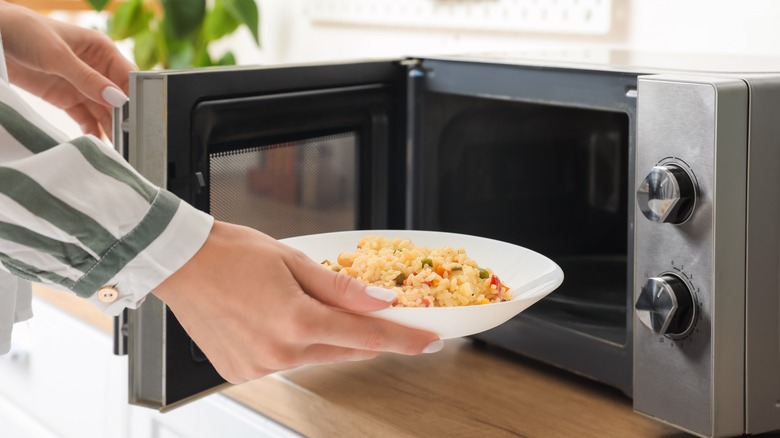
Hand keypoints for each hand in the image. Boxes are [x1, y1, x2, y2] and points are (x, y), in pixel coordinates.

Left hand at [0, 2, 136, 136]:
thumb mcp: (57, 55)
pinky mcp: (66, 98)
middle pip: (118, 99)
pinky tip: (98, 144)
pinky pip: (85, 118)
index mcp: (102, 50)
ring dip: (110, 129)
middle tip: (130, 141)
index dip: (135, 99)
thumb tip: (118, 100)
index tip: (138, 120)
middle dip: (124, 119)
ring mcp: (81, 85)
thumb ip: (88, 79)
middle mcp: (97, 69)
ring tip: (118, 149)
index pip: (128, 78)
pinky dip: (91, 131)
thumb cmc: (25, 32)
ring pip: (103, 111)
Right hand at [152, 221, 442, 383]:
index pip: (366, 335)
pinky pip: (287, 362)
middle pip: (343, 348)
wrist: (181, 262)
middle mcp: (278, 351)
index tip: (428, 341)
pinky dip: (296, 344)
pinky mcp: (242, 372)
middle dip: (363, 333)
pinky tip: (281, 319)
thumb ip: (341, 288)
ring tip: (303, 303)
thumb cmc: (231, 253)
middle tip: (376, 314)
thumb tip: (381, 303)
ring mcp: (259, 366)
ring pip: (316, 356)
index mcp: (295, 321)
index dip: (403, 339)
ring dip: (325, 336)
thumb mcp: (293, 260)